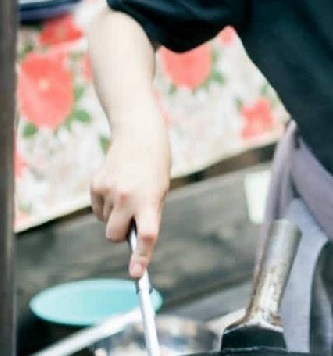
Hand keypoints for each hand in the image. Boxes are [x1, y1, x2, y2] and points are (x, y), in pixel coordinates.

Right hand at [90, 127, 170, 277]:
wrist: (139, 135)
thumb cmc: (155, 167)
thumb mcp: (160, 191)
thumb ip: (147, 215)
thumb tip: (131, 241)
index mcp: (149, 199)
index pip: (146, 235)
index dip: (141, 257)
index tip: (136, 274)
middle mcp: (127, 197)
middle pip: (114, 236)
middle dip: (120, 235)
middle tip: (131, 218)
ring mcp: (109, 190)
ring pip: (106, 222)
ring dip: (115, 215)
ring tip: (128, 190)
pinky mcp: (95, 185)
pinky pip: (98, 209)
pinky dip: (106, 204)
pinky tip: (117, 185)